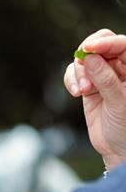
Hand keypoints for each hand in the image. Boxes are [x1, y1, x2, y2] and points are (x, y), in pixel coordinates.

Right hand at [64, 29, 125, 169]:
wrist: (118, 147)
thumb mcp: (121, 103)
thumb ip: (106, 80)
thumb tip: (90, 58)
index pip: (120, 45)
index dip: (104, 43)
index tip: (88, 48)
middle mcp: (119, 68)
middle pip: (99, 46)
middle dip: (87, 56)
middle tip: (82, 65)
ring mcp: (102, 77)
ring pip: (83, 61)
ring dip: (78, 73)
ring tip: (82, 91)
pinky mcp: (88, 87)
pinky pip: (74, 75)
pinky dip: (70, 81)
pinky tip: (77, 92)